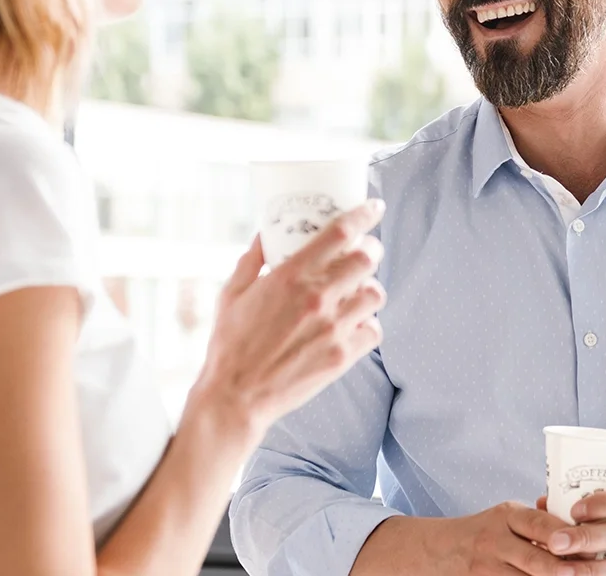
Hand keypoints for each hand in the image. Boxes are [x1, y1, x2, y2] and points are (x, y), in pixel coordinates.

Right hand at [189, 200, 386, 442]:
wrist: (235, 398)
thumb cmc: (230, 344)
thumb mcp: (232, 293)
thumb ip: (252, 259)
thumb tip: (265, 232)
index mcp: (291, 276)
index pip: (341, 232)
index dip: (364, 215)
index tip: (374, 207)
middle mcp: (317, 298)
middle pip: (367, 258)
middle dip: (372, 249)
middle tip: (366, 249)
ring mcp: (333, 328)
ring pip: (375, 294)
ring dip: (370, 287)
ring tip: (359, 289)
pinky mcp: (341, 356)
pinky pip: (374, 331)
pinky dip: (369, 324)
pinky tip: (355, 323)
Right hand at [423, 502, 570, 575]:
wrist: (442, 550)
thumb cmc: (485, 533)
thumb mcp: (506, 518)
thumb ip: (537, 522)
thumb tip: (579, 530)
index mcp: (507, 517)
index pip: (539, 523)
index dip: (563, 535)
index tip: (587, 545)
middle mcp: (495, 541)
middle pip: (534, 559)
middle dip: (561, 569)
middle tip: (580, 572)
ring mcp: (487, 568)